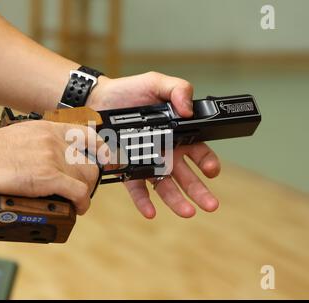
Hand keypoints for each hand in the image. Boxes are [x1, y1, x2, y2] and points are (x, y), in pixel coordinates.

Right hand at [0, 120, 101, 213]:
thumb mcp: (22, 135)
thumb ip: (42, 142)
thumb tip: (52, 155)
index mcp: (50, 128)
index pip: (88, 134)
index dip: (101, 149)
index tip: (104, 158)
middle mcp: (56, 140)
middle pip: (90, 161)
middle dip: (90, 178)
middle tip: (83, 187)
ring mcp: (54, 157)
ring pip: (87, 178)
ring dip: (85, 193)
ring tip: (77, 200)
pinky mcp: (50, 177)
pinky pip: (79, 193)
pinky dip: (81, 204)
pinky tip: (77, 209)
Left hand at [87, 72, 220, 218]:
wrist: (97, 99)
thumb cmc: (129, 91)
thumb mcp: (156, 82)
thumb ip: (178, 89)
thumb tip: (189, 109)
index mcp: (177, 133)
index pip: (199, 152)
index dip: (208, 162)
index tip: (211, 170)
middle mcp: (165, 152)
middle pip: (187, 175)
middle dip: (200, 191)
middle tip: (211, 205)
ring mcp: (146, 162)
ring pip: (165, 186)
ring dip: (177, 200)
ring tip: (187, 212)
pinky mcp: (126, 169)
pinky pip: (137, 188)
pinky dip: (144, 201)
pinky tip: (150, 212)